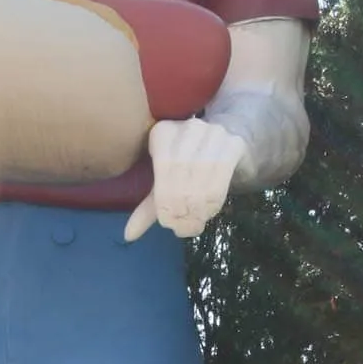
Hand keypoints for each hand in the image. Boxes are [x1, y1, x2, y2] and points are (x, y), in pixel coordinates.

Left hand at [124, 116, 244, 241]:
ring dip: (198, 207)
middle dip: (181, 207)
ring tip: (194, 225)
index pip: (162, 170)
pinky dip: (215, 199)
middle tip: (181, 229)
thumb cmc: (190, 168)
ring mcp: (212, 132)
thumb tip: (129, 235)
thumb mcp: (167, 184)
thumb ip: (149, 207)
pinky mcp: (233, 143)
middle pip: (181, 172)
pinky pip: (222, 175)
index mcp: (163, 133)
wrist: (227, 146)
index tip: (168, 223)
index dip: (165, 201)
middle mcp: (187, 128)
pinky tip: (209, 212)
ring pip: (202, 174)